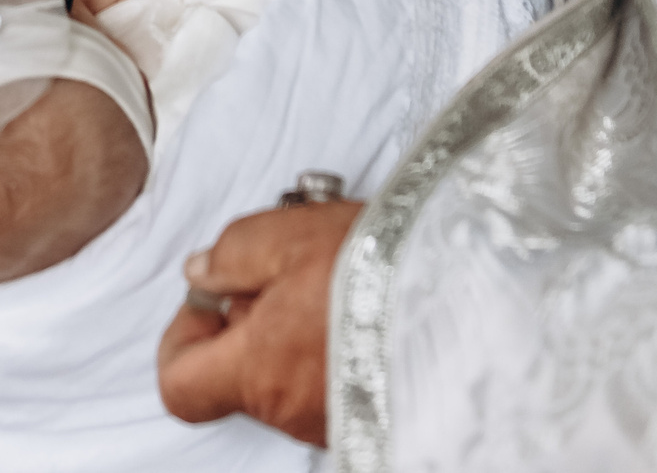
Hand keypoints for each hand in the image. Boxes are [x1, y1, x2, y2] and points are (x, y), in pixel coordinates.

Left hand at [157, 199, 361, 444]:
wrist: (476, 290)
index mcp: (258, 371)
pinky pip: (337, 384)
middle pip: (242, 376)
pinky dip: (338, 348)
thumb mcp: (285, 235)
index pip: (180, 386)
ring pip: (292, 378)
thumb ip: (228, 255)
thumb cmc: (380, 263)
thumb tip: (200, 273)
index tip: (211, 297)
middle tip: (291, 267)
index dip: (182, 340)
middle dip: (254, 321)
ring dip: (299, 332)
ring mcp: (338, 421)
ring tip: (340, 276)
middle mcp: (294, 412)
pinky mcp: (379, 416)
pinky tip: (367, 301)